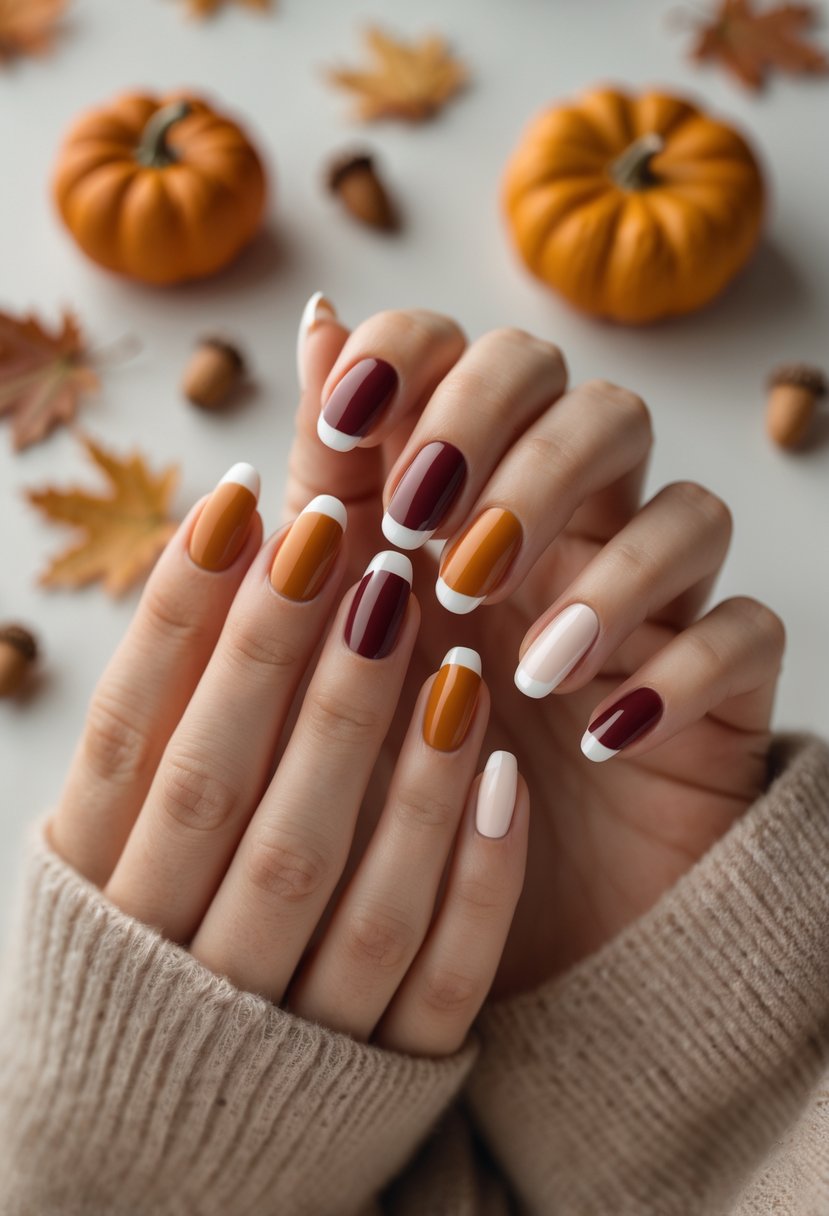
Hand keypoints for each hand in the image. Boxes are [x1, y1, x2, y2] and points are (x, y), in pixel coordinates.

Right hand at [48, 468, 528, 1057]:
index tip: (235, 500)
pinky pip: (430, 978)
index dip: (175, 613)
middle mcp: (168, 967)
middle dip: (280, 655)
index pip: (127, 737)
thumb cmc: (142, 959)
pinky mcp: (370, 1078)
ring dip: (389, 751)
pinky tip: (504, 772)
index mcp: (88, 904)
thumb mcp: (114, 858)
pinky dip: (469, 878)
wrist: (161, 1158)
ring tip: (439, 638)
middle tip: (341, 533)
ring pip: (332, 879)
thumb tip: (220, 561)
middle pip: (224, 790)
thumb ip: (156, 740)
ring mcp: (273, 1030)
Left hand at [288, 300, 784, 998]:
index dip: (420, 361)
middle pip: (598, 408)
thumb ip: (333, 475)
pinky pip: (748, 633)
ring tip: (526, 668)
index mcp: (473, 499)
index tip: (347, 427)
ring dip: (608, 575)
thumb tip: (315, 320)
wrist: (476, 905)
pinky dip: (679, 672)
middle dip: (526, 462)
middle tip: (450, 560)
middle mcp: (573, 531)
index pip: (475, 359)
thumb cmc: (395, 750)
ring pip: (690, 510)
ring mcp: (655, 603)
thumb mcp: (339, 613)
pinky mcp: (718, 684)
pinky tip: (604, 730)